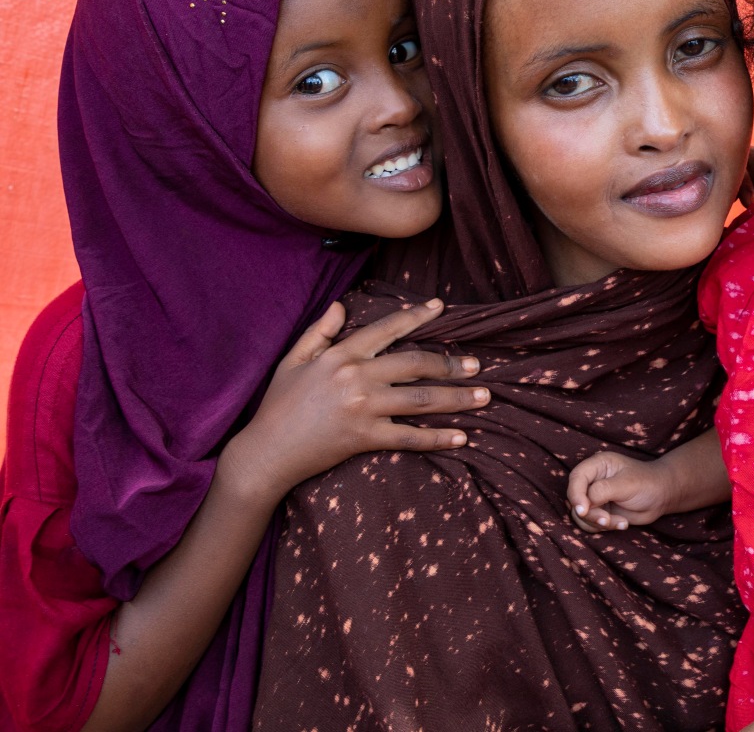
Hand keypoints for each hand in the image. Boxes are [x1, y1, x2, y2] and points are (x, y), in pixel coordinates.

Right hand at [220, 298, 488, 502]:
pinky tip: (462, 437)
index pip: (387, 329)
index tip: (441, 308)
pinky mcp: (365, 438)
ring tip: (484, 396)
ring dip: (456, 398)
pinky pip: (410, 437)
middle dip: (450, 364)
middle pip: (415, 364)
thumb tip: (342, 304)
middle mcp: (357, 377)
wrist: (265, 452)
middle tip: (477, 366)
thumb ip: (319, 332)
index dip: (416, 316)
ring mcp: (363, 408)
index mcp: (341, 355)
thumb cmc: (277, 406)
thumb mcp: (293, 361)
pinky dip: (437, 438)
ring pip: (421, 399)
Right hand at [567, 451, 675, 531]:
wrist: (661, 496)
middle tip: (607, 520)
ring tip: (621, 522)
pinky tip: (623, 523)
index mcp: (598, 465)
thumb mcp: (626, 484)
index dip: (576, 494)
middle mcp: (593, 480)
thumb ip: (602, 490)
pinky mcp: (600, 511)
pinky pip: (591, 523)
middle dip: (590, 513)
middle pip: (576, 499)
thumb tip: (583, 503)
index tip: (584, 510)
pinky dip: (604, 527)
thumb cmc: (647, 483)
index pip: (576, 478)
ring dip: (598, 523)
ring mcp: (595, 497)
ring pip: (581, 515)